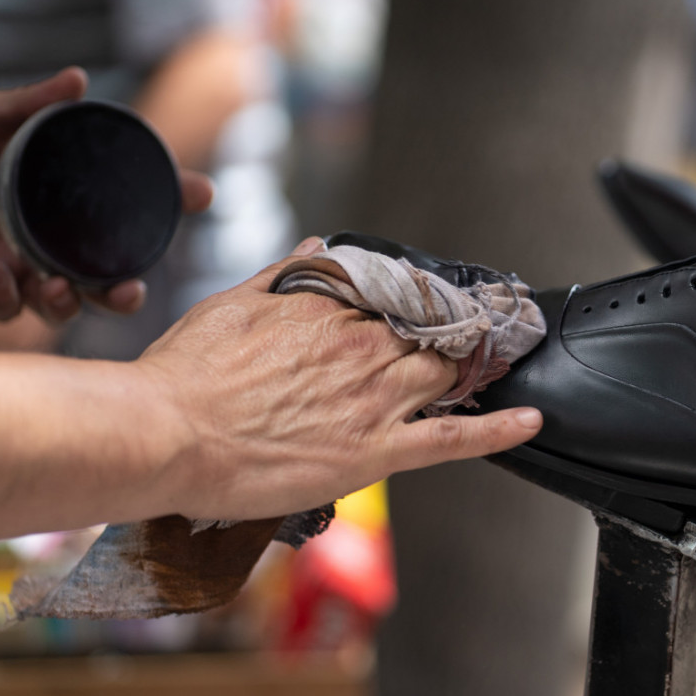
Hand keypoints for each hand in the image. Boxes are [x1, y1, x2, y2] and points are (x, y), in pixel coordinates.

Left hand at [0, 68, 213, 322]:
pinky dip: (5, 298)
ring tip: (55, 289)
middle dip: (120, 295)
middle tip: (127, 290)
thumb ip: (30, 103)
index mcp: (61, 198)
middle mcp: (42, 237)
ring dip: (65, 304)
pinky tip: (1, 276)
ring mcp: (9, 261)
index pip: (127, 207)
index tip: (203, 191)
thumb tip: (77, 81)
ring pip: (55, 304)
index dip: (170, 201)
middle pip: (99, 280)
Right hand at [133, 238, 543, 519]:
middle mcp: (361, 351)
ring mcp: (374, 401)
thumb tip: (317, 244)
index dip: (412, 302)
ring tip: (486, 362)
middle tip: (460, 335)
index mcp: (330, 313)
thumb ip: (284, 273)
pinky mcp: (374, 451)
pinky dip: (497, 429)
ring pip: (443, 374)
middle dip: (444, 333)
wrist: (165, 434)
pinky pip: (451, 438)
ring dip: (466, 367)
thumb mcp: (231, 303)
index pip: (392, 297)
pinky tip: (531, 419)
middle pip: (426, 335)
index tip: (425, 302)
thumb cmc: (187, 374)